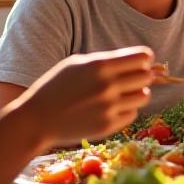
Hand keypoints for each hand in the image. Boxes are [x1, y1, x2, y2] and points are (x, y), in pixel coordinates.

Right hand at [19, 46, 153, 144]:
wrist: (37, 119)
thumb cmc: (56, 86)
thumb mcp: (77, 64)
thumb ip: (106, 61)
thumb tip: (138, 60)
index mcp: (100, 65)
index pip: (142, 57)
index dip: (145, 58)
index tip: (143, 60)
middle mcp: (108, 86)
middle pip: (146, 76)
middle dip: (143, 75)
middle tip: (133, 77)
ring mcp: (109, 107)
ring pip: (143, 96)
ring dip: (137, 93)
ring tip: (123, 93)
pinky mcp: (108, 126)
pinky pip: (132, 114)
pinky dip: (126, 110)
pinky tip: (112, 107)